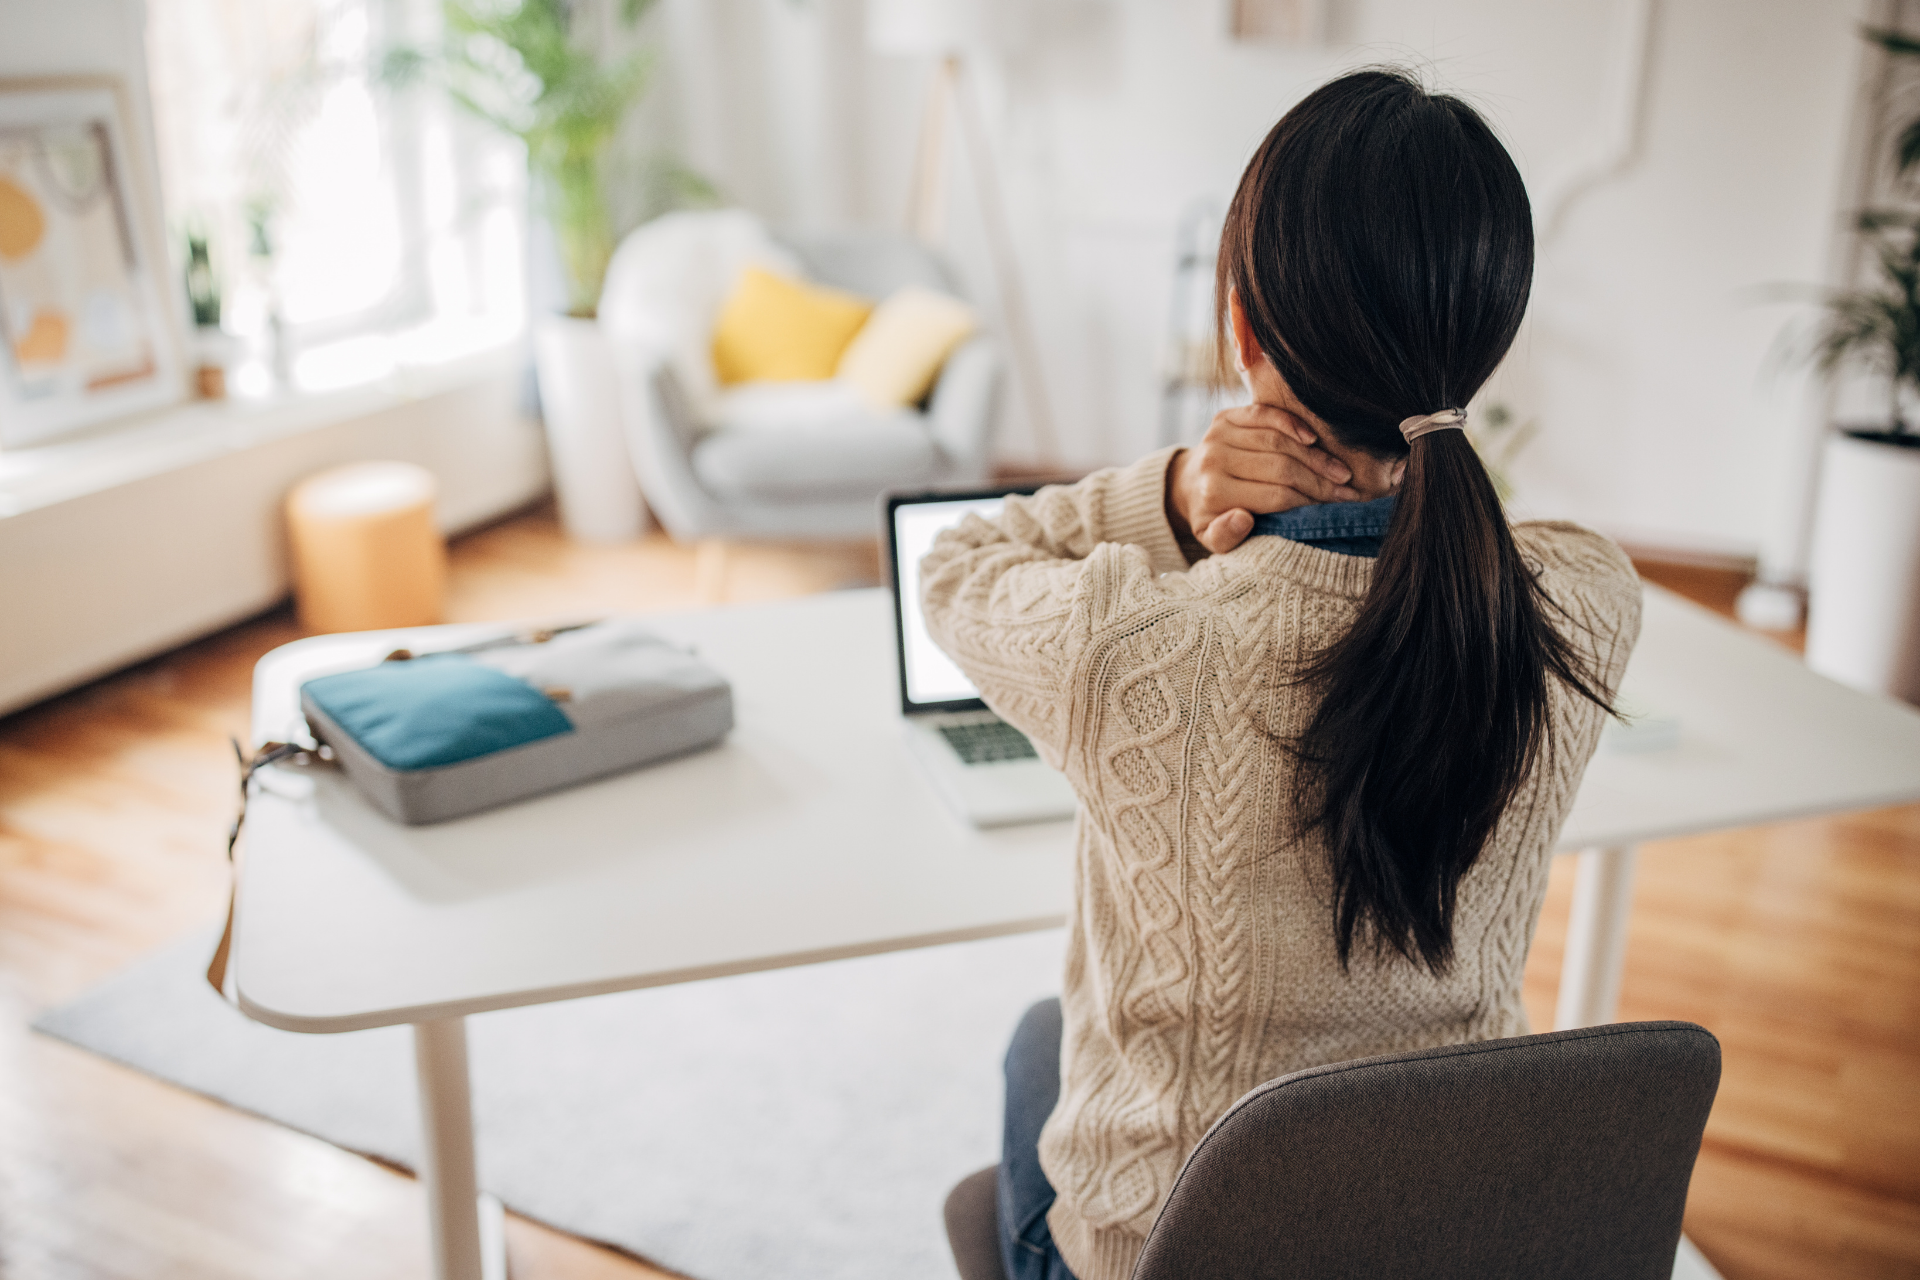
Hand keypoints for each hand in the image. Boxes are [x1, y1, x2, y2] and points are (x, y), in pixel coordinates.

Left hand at [1167, 404, 1360, 556]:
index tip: (1337, 508)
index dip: (1310, 502)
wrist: (1187, 483)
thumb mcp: (1211, 537)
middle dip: (1320, 481)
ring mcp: (1219, 434)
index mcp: (1214, 492)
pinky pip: (1265, 414)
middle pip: (1280, 467)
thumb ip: (1225, 536)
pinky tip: (1314, 439)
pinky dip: (1292, 424)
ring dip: (1315, 456)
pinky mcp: (1226, 416)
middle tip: (1348, 492)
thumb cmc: (1211, 515)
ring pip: (1278, 441)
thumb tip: (1243, 518)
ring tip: (1341, 472)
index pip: (1275, 495)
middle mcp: (1214, 459)